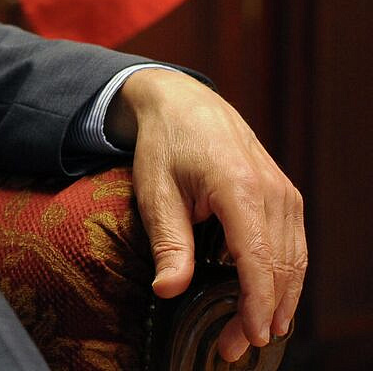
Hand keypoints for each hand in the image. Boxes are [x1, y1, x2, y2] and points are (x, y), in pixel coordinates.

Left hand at [108, 68, 305, 362]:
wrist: (184, 104)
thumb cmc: (165, 147)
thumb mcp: (155, 193)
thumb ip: (168, 243)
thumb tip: (168, 290)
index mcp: (238, 189)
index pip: (258, 259)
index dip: (257, 303)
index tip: (250, 337)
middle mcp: (272, 192)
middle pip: (280, 267)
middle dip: (264, 313)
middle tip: (238, 347)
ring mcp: (284, 193)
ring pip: (295, 260)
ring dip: (281, 301)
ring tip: (258, 334)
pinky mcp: (286, 197)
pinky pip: (295, 245)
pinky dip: (286, 277)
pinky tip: (273, 302)